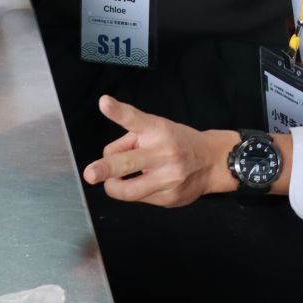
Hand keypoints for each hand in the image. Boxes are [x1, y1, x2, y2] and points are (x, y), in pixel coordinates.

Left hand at [83, 96, 228, 205]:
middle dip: (106, 169)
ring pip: (130, 189)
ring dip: (113, 187)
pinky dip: (135, 192)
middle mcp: (163, 152)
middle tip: (90, 174)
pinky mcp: (170, 197)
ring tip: (111, 182)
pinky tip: (145, 183)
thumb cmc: (177, 142)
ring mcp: (168, 177)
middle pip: (128, 162)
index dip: (117, 111)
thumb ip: (130, 140)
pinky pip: (140, 198)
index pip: (135, 119)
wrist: (213, 162)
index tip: (104, 103)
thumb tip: (106, 160)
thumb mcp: (156, 129)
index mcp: (157, 130)